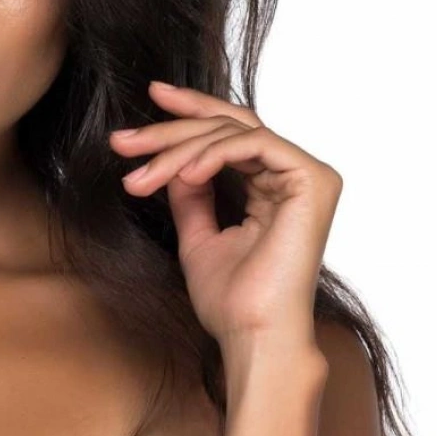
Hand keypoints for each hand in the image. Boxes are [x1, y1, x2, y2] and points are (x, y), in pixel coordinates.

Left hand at [108, 80, 342, 346]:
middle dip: (171, 128)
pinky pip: (254, 144)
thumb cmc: (231, 301)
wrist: (252, 335)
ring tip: (141, 176)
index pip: (230, 134)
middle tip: (123, 140)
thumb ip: (191, 195)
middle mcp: (296, 175)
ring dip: (179, 149)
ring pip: (234, 133)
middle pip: (228, 126)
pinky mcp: (313, 180)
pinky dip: (213, 153)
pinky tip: (183, 173)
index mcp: (275, 187)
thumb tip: (173, 162)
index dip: (190, 112)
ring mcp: (308, 176)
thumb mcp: (198, 236)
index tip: (148, 100)